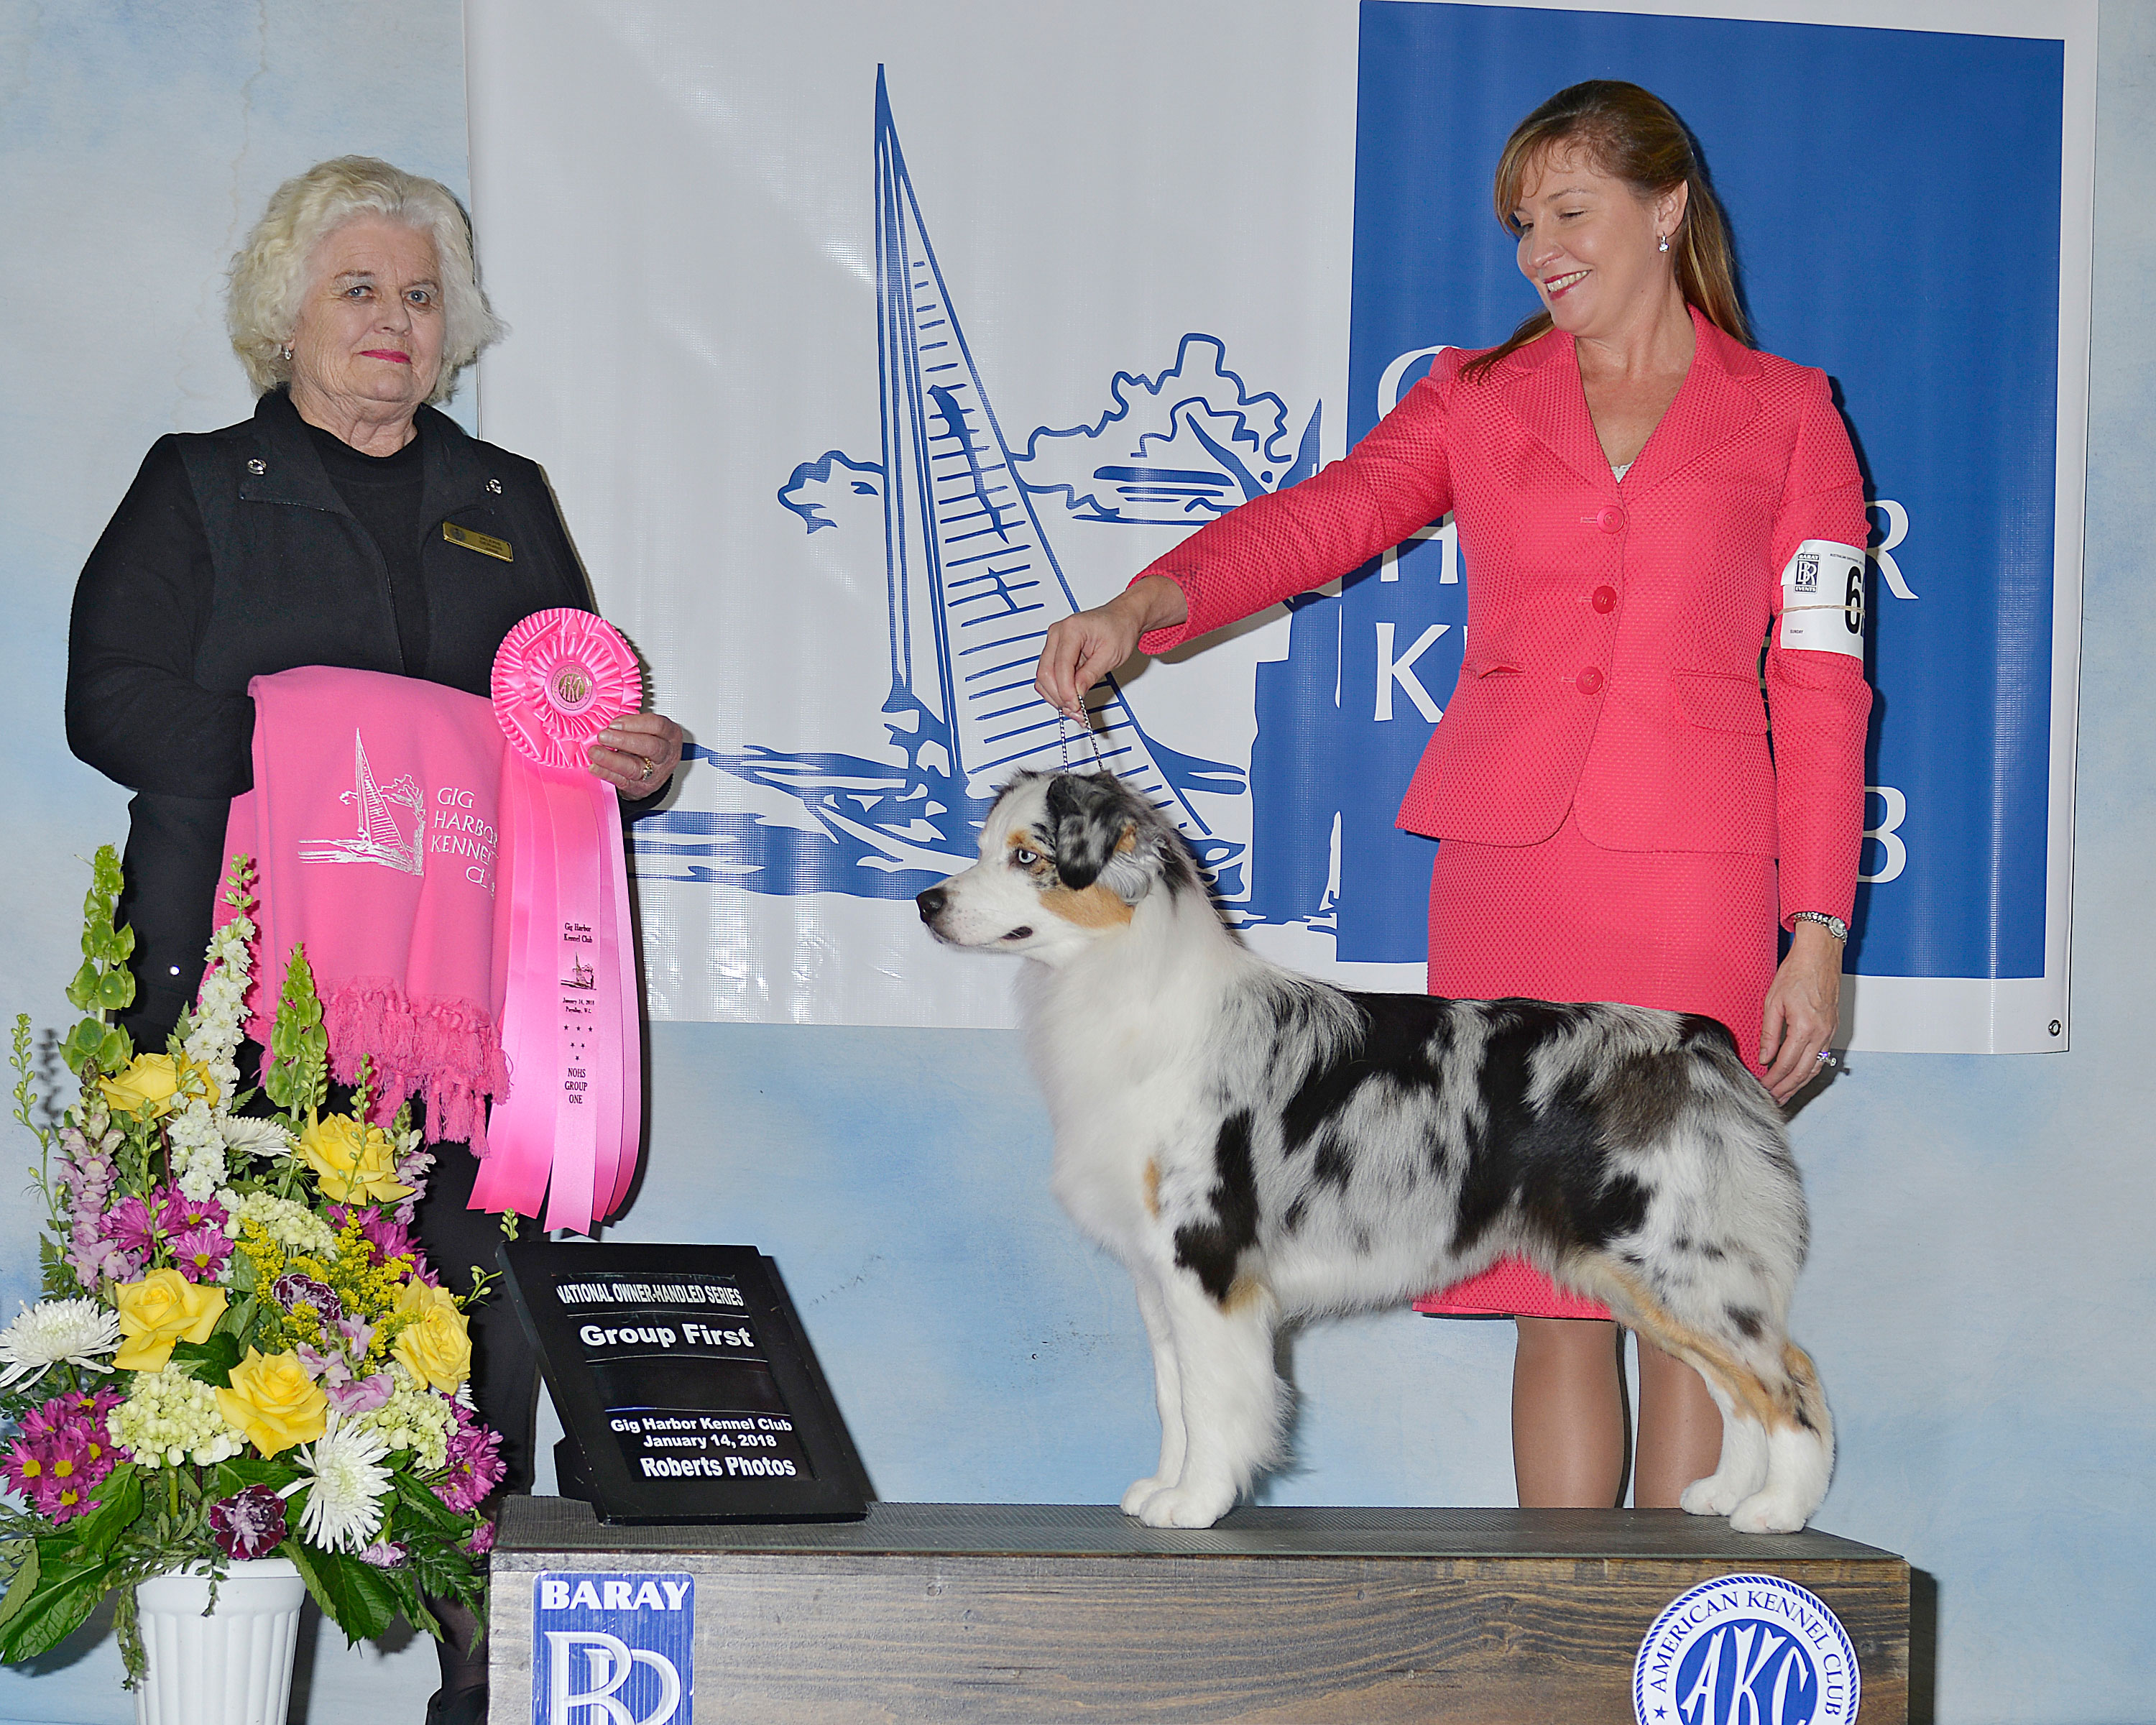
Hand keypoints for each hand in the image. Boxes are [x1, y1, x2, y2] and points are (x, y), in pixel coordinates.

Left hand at [588, 710, 683, 798]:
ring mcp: (655, 773)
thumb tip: (606, 719)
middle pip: (650, 747)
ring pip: (635, 767)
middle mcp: (666, 754)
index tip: (614, 723)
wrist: (652, 772)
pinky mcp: (641, 787)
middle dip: (624, 740)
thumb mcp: (647, 729)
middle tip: (603, 736)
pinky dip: (607, 773)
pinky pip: (623, 781)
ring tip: (594, 752)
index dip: (635, 723)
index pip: (658, 725)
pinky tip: (595, 767)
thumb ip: (631, 723)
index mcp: (670, 734)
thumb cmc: (647, 743)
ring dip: (611, 759)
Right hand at [1034, 575, 1187, 717]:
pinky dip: (1057, 690)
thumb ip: (1090, 674)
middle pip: (1045, 673)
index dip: (1066, 691)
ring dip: (1056, 697)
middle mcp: (1057, 634)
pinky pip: (1049, 676)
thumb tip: (1077, 693)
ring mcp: (1054, 643)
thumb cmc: (1118, 629)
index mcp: (1071, 630)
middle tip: (1076, 711)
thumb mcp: (1110, 655)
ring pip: (1043, 677)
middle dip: (1059, 697)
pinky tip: (1070, 700)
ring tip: (1075, 709)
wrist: (1121, 619)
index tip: (1076, 706)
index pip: (1060, 666)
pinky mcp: (1055, 652)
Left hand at [1757, 921, 1843, 1103]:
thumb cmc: (1796, 973)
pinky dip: (1810, 1070)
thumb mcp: (1773, 1002)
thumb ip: (1769, 1033)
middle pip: (1803, 1072)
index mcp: (1805, 1028)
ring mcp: (1830, 1032)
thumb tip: (1764, 1057)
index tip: (1762, 1088)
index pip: (1786, 1064)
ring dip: (1799, 1083)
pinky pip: (1822, 1056)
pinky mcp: (1832, 1029)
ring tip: (1785, 1094)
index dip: (1773, 1080)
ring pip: (1815, 1067)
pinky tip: (1800, 1076)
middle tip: (1772, 1099)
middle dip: (1786, 1088)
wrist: (1820, 956)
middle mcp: (1821, 1034)